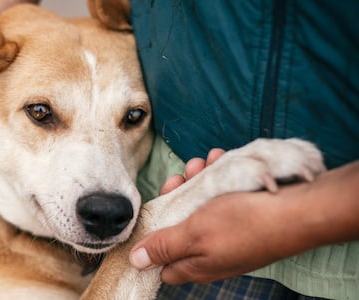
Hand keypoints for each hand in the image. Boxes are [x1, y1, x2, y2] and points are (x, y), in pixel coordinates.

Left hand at [130, 157, 358, 284]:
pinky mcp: (243, 218)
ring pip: (200, 207)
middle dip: (175, 198)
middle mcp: (210, 253)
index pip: (162, 263)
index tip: (152, 211)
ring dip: (197, 182)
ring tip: (202, 162)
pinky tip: (220, 160)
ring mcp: (228, 236)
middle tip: (179, 177)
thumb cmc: (245, 224)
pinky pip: (222, 198)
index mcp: (196, 264)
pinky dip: (218, 179)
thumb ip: (164, 246)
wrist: (298, 211)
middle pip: (179, 227)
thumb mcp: (194, 234)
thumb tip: (137, 260)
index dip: (152, 238)